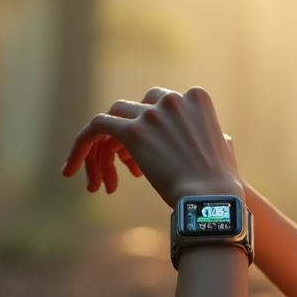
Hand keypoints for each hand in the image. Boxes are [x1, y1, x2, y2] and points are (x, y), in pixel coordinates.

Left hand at [61, 87, 242, 205]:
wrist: (211, 199)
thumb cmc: (221, 183)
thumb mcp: (225, 148)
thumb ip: (213, 134)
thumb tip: (217, 138)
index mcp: (197, 97)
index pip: (161, 103)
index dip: (152, 128)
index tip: (150, 153)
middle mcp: (173, 99)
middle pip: (136, 108)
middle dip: (129, 133)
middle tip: (128, 167)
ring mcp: (152, 113)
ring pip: (114, 117)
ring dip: (106, 146)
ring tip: (103, 180)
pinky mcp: (133, 131)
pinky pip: (96, 127)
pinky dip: (82, 143)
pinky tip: (71, 168)